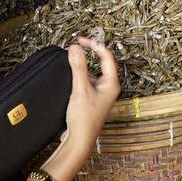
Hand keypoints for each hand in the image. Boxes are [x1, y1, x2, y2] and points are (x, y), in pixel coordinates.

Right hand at [47, 37, 118, 179]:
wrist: (79, 140)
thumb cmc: (84, 119)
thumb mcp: (80, 89)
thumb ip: (78, 67)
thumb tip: (75, 48)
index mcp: (111, 83)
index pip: (106, 56)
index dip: (95, 45)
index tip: (81, 40)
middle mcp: (108, 87)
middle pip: (101, 62)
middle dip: (89, 52)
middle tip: (77, 45)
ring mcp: (100, 93)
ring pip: (93, 71)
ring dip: (83, 64)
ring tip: (71, 58)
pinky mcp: (91, 98)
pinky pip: (87, 80)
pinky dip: (79, 74)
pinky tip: (70, 75)